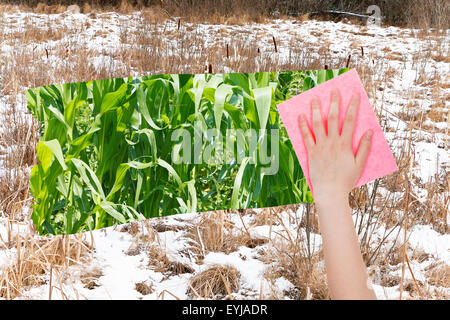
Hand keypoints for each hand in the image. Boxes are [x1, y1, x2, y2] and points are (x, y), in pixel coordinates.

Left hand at [298, 88, 372, 202]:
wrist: (330, 192)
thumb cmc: (346, 180)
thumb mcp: (359, 164)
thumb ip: (364, 148)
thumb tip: (370, 132)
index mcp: (345, 144)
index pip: (350, 121)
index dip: (353, 106)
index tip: (355, 95)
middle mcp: (332, 142)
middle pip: (333, 118)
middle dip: (334, 103)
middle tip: (334, 90)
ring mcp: (320, 146)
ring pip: (317, 124)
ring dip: (316, 110)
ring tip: (314, 98)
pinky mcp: (311, 152)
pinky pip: (306, 136)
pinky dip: (303, 125)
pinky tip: (301, 116)